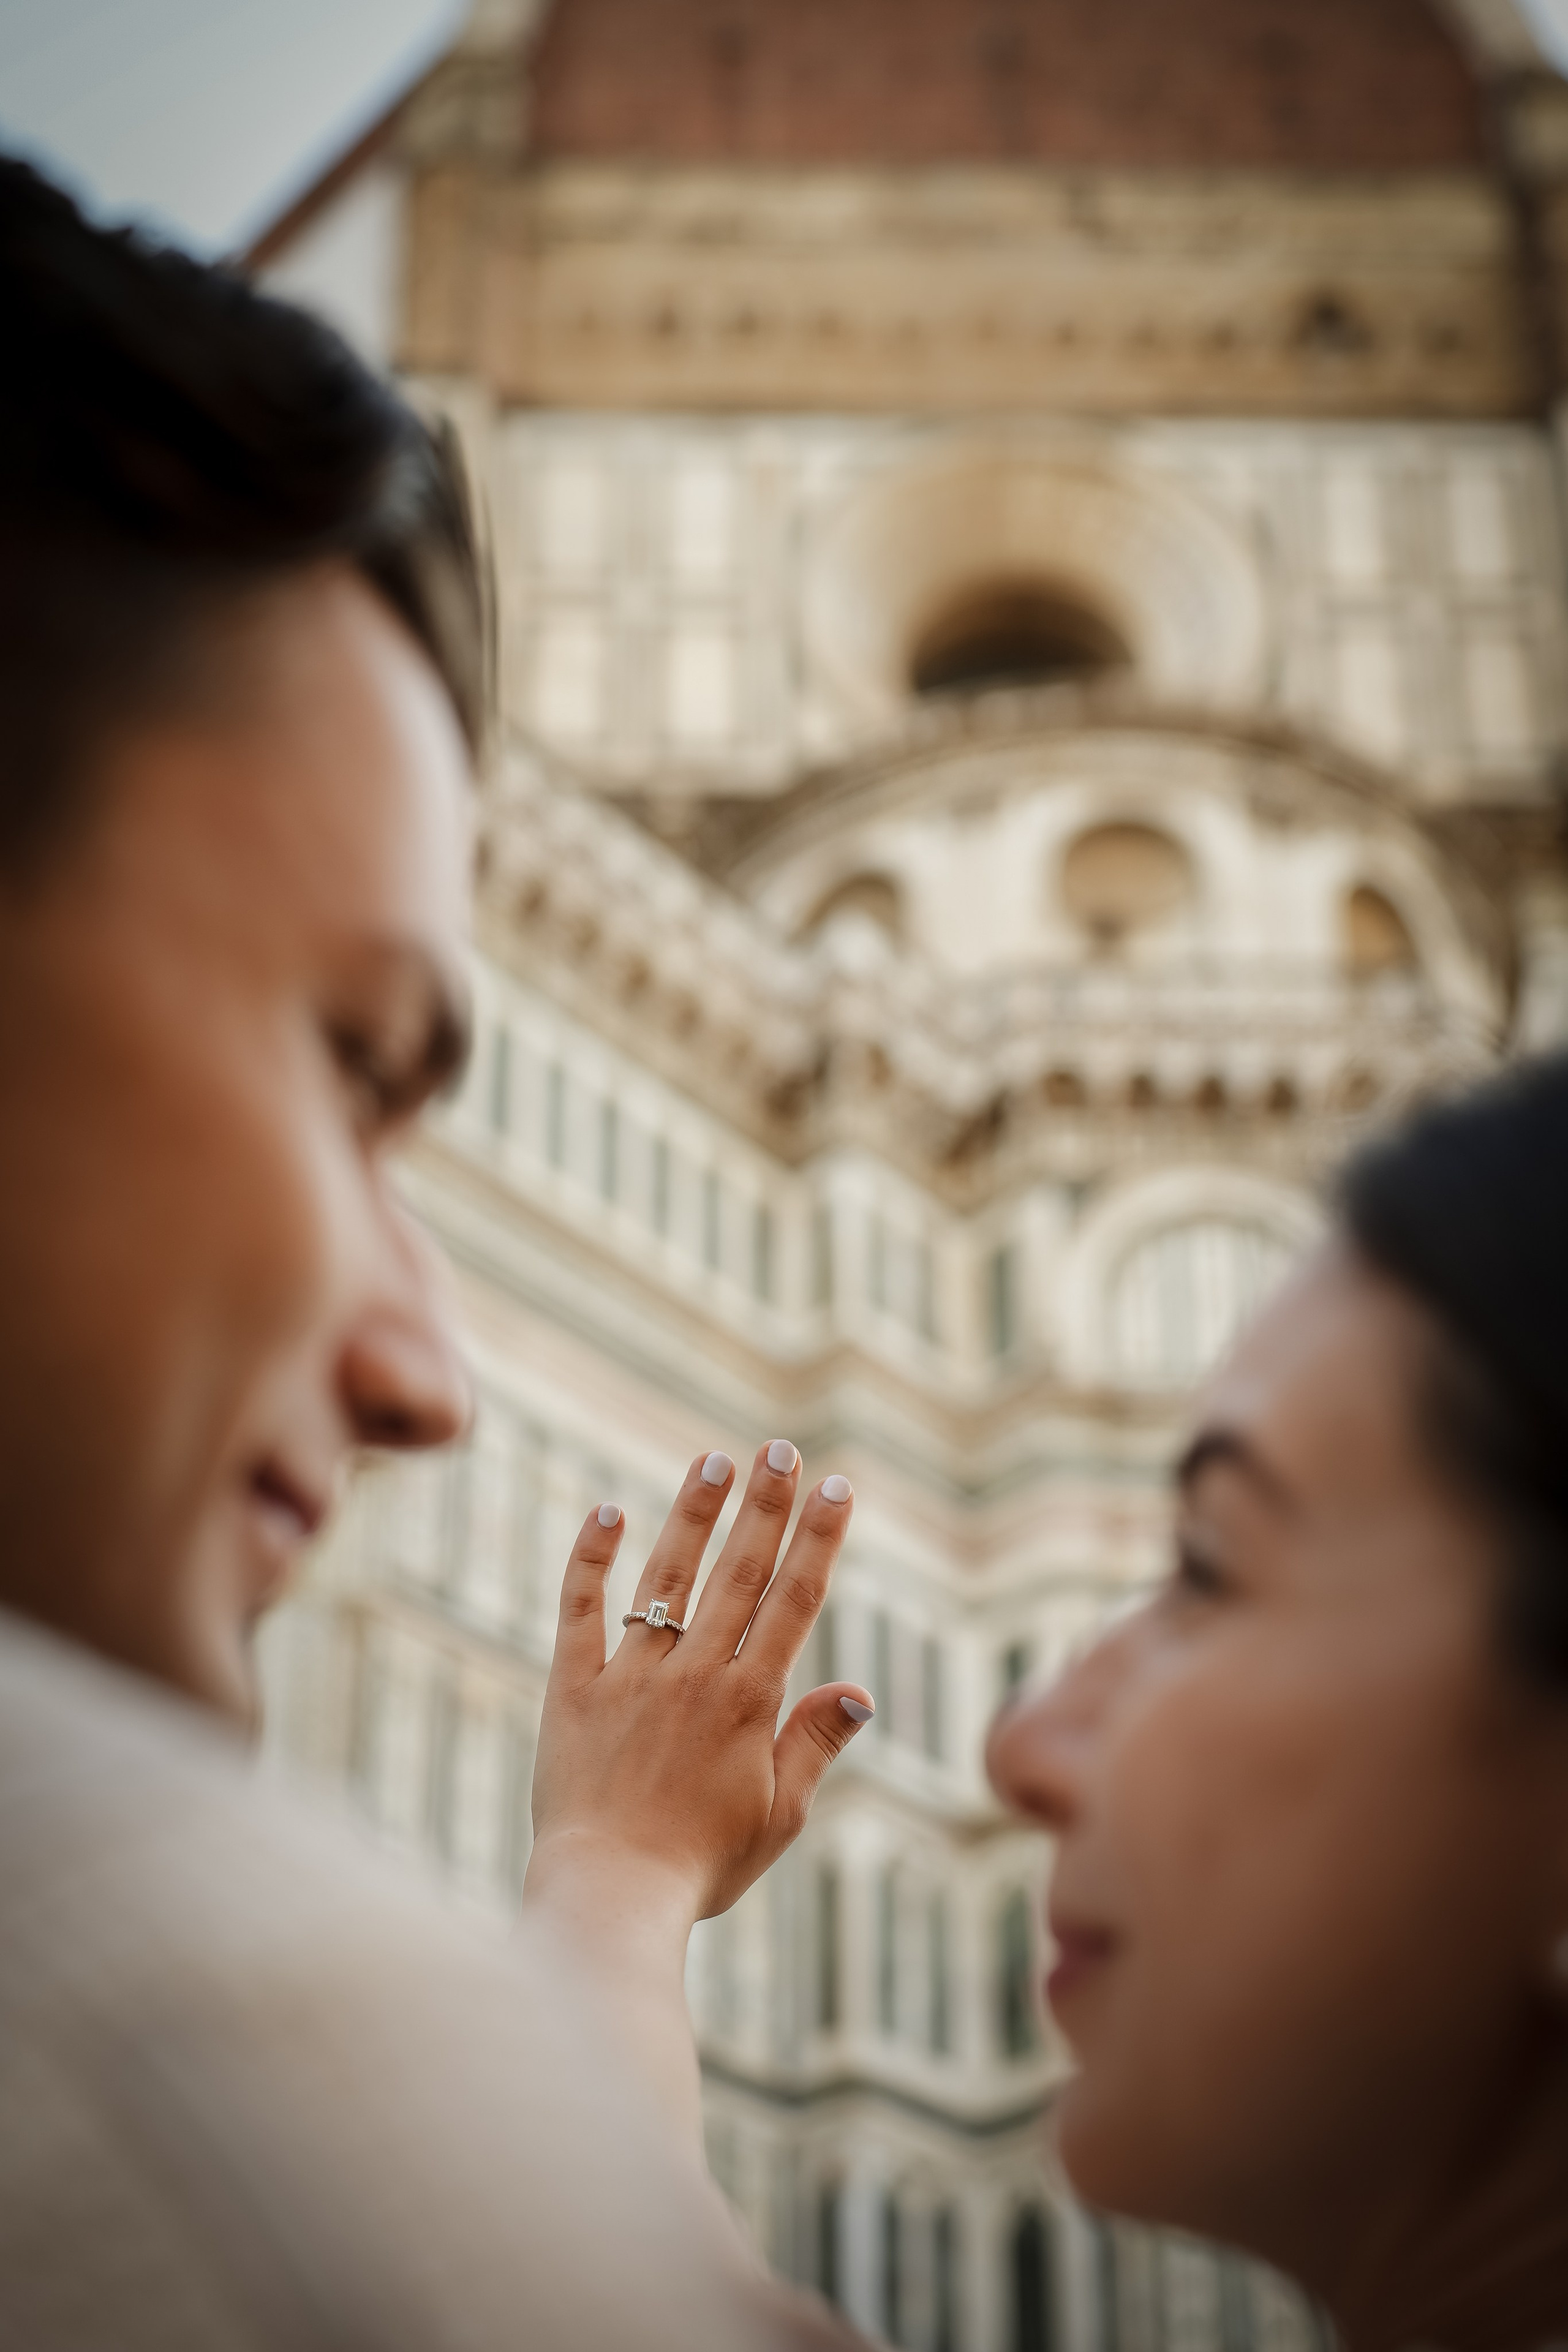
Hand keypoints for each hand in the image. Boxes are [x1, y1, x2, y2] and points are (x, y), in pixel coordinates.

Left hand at [527, 1440, 873, 1929]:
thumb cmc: (701, 1866)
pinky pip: (580, 1611)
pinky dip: (591, 1559)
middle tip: (779, 1448)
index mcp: (748, 1703)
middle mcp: (692, 1676)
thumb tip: (858, 1689)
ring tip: (712, 1460)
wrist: (609, 1898)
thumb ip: (814, 1744)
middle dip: (764, 1506)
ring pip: (666, 1578)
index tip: (836, 1486)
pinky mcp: (571, 1689)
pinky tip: (607, 1511)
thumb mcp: (779, 1814)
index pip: (792, 1601)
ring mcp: (629, 1677)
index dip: (817, 1540)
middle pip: (737, 1574)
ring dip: (692, 1515)